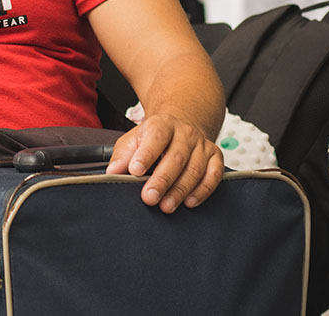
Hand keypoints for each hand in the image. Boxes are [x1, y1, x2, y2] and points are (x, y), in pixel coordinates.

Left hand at [106, 113, 223, 211]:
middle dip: (162, 180)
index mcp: (162, 124)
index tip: (135, 171)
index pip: (155, 137)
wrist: (179, 127)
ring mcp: (201, 144)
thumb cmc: (153, 138)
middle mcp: (184, 132)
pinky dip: (203, 190)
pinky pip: (214, 174)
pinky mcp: (215, 156)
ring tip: (166, 206)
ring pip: (194, 169)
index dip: (146, 155)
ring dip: (180, 190)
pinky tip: (190, 202)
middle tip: (149, 198)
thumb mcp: (133, 140)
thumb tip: (112, 172)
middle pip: (176, 157)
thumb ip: (122, 156)